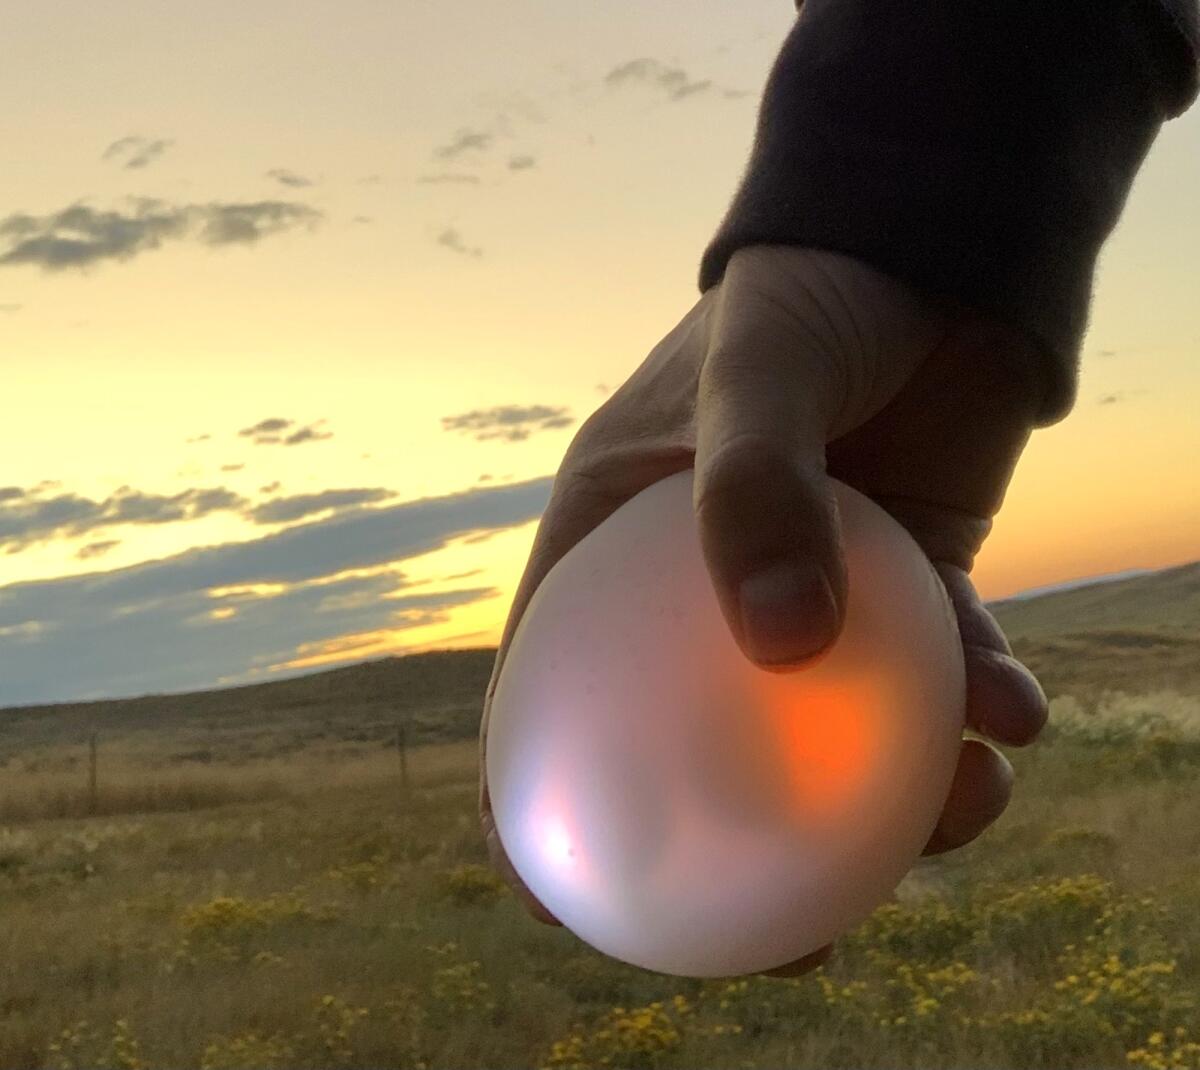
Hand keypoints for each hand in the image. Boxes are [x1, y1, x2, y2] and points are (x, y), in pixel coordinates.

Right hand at [478, 244, 1049, 978]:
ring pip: (835, 731)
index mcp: (619, 541)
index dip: (543, 807)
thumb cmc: (808, 293)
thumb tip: (786, 650)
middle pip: (704, 746)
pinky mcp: (908, 580)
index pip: (553, 689)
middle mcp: (707, 583)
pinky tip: (1017, 719)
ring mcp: (814, 590)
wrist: (928, 247)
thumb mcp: (759, 372)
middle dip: (748, 854)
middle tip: (799, 939)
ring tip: (961, 812)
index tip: (570, 908)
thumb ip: (753, 489)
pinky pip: (936, 671)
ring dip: (900, 799)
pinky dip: (979, 706)